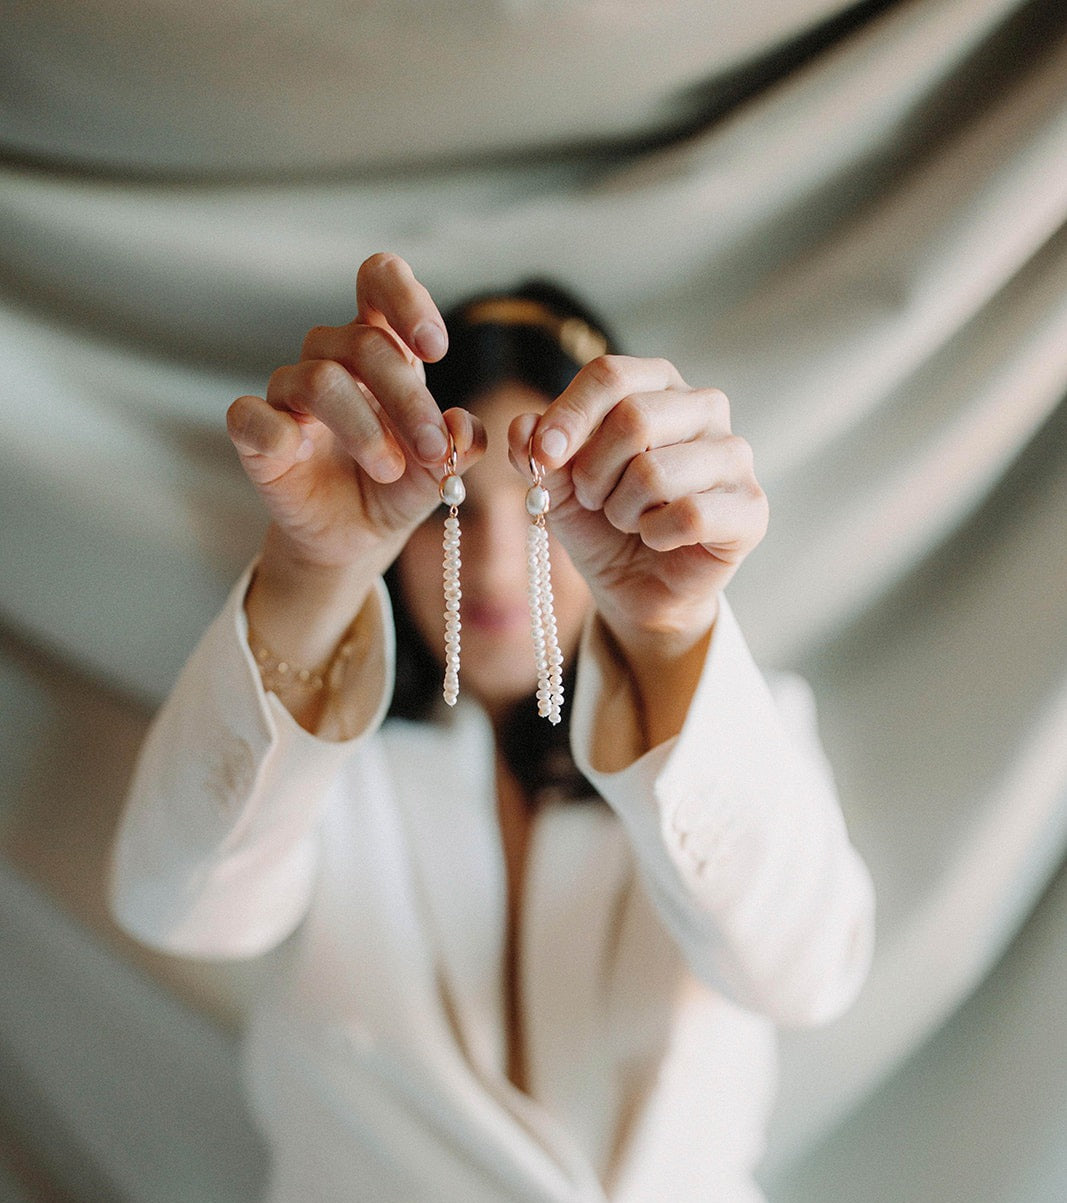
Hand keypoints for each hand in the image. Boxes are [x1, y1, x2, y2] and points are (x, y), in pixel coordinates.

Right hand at [227, 253, 484, 581]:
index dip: (405, 300)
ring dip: (364, 427)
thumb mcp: (440, 470)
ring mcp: (287, 394)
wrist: (356, 537)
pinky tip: (302, 454)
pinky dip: (278, 432)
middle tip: (434, 450)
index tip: (435, 348)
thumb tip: (465, 426)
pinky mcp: (255, 433)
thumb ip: (461, 444)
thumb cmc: (397, 486)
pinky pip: (250, 416)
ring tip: (391, 470)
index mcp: (377, 348)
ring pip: (318, 379)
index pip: (378, 282)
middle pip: (361, 344)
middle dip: (407, 399)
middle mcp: (329, 360)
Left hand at [508, 355, 767, 740]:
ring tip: (628, 520)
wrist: (637, 585)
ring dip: (623, 510)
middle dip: (593, 471)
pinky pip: (689, 515)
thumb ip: (538, 453)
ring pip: (656, 472)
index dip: (570, 415)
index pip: (611, 375)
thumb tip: (524, 428)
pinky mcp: (751, 507)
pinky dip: (656, 535)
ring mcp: (734, 455)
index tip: (543, 455)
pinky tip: (657, 538)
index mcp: (657, 385)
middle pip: (633, 418)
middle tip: (592, 497)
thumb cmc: (602, 521)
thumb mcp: (557, 486)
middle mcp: (704, 407)